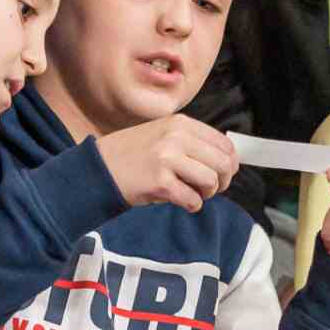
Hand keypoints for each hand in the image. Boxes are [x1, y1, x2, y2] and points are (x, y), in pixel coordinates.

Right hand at [95, 115, 236, 212]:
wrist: (99, 168)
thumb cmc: (133, 154)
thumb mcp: (163, 134)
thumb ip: (192, 142)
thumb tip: (228, 160)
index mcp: (180, 124)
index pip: (224, 144)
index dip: (230, 163)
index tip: (225, 174)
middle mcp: (176, 137)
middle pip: (222, 163)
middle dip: (222, 181)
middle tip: (211, 188)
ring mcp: (167, 159)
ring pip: (210, 181)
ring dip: (207, 193)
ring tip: (194, 194)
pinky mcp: (160, 182)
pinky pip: (192, 199)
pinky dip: (191, 205)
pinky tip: (182, 201)